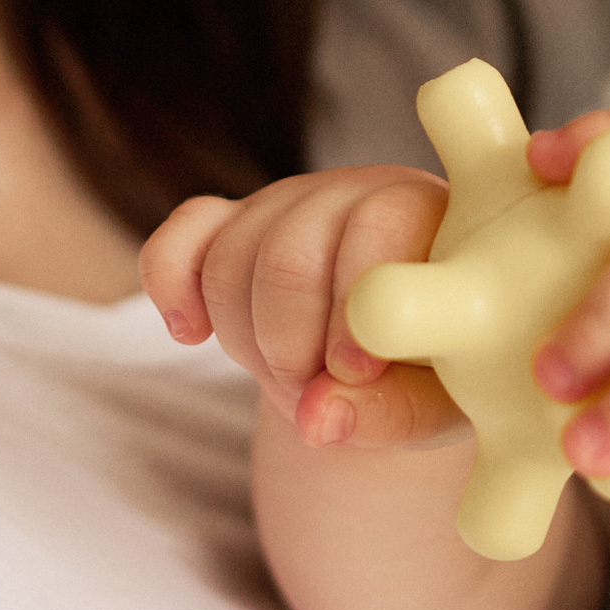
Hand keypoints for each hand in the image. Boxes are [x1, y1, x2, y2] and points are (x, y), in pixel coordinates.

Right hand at [142, 167, 466, 453]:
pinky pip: (179, 239)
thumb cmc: (433, 371)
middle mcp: (355, 191)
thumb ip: (391, 414)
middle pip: (288, 254)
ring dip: (247, 343)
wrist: (397, 351)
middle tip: (316, 396)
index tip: (355, 373)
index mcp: (426, 216)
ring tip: (293, 382)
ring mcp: (288, 202)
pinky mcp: (231, 221)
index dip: (352, 306)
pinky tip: (188, 333)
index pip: (377, 225)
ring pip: (230, 259)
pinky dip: (171, 287)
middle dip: (290, 347)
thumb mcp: (437, 405)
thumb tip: (317, 418)